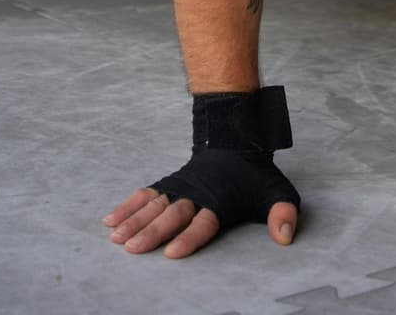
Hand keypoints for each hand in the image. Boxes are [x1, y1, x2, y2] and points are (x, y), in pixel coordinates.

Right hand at [101, 163, 298, 258]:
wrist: (236, 141)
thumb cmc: (255, 176)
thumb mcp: (277, 193)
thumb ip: (283, 214)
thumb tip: (285, 237)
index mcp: (221, 201)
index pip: (203, 223)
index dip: (188, 238)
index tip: (171, 253)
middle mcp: (196, 194)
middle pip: (172, 215)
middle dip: (151, 232)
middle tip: (132, 248)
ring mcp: (179, 187)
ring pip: (154, 205)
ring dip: (133, 221)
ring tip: (116, 238)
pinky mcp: (168, 182)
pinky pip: (145, 194)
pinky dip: (127, 206)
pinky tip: (110, 220)